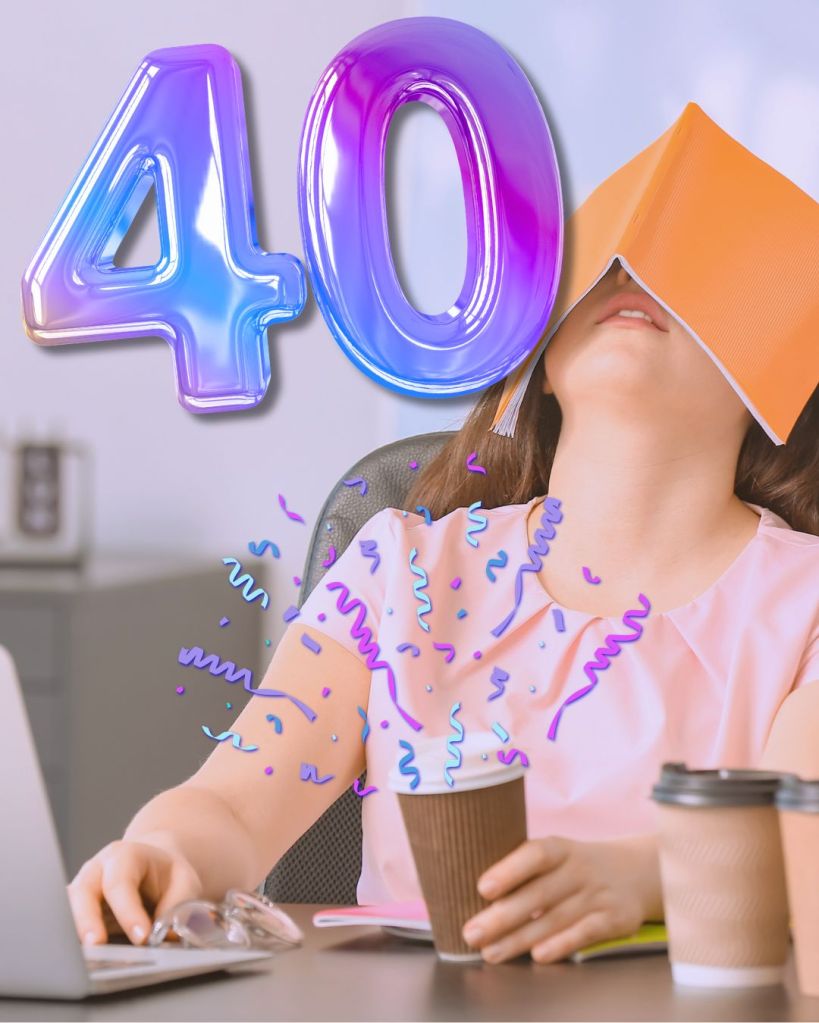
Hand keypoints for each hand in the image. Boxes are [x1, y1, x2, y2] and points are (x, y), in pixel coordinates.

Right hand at [67, 837, 203, 945]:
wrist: (155, 867)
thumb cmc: (168, 876)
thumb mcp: (184, 883)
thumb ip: (177, 908)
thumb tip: (166, 937)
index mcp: (125, 856)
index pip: (120, 882)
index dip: (128, 911)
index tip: (142, 937)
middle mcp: (97, 870)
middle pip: (83, 892)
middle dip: (88, 920)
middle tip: (98, 945)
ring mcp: (82, 890)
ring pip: (67, 909)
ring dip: (75, 933)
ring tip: (87, 958)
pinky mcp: (75, 912)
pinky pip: (66, 925)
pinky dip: (71, 941)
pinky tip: (82, 960)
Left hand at [461, 835, 661, 963]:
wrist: (637, 872)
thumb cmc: (577, 867)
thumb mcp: (558, 855)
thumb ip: (525, 869)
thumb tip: (478, 895)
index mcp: (560, 848)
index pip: (535, 854)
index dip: (509, 870)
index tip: (483, 888)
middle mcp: (580, 869)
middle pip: (539, 894)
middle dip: (502, 917)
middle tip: (472, 933)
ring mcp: (598, 895)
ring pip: (555, 918)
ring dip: (521, 939)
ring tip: (491, 952)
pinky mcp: (615, 920)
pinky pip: (586, 933)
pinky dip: (561, 944)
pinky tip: (537, 955)